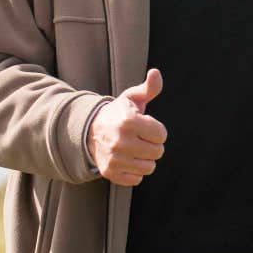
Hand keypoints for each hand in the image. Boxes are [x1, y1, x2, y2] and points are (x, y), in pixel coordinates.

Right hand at [87, 69, 166, 185]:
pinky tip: (128, 160)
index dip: (157, 131)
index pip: (162, 135)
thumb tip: (156, 73)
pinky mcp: (110, 172)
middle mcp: (121, 141)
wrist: (90, 130)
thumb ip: (149, 87)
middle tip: (141, 139)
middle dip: (153, 145)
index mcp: (129, 121)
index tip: (146, 127)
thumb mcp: (132, 98)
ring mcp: (115, 158)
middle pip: (157, 152)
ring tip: (135, 150)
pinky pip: (136, 179)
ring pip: (149, 167)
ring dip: (145, 159)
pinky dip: (135, 172)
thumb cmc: (118, 113)